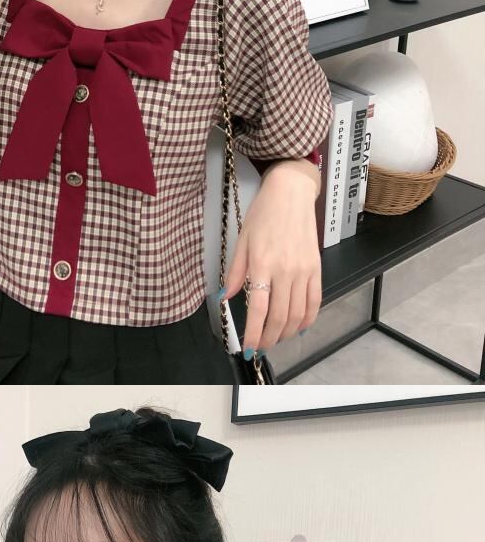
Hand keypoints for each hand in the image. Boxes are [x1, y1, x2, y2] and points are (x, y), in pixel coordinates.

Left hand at [223, 166, 321, 352]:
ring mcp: (303, 270)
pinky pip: (315, 301)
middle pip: (279, 317)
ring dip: (287, 333)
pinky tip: (299, 327)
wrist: (291, 193)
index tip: (249, 348)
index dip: (254, 333)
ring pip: (298, 314)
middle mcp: (285, 271)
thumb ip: (235, 273)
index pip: (259, 309)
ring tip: (276, 339)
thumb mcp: (242, 240)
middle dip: (270, 338)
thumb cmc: (263, 214)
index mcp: (262, 264)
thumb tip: (226, 298)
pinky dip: (308, 318)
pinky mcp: (316, 268)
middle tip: (261, 348)